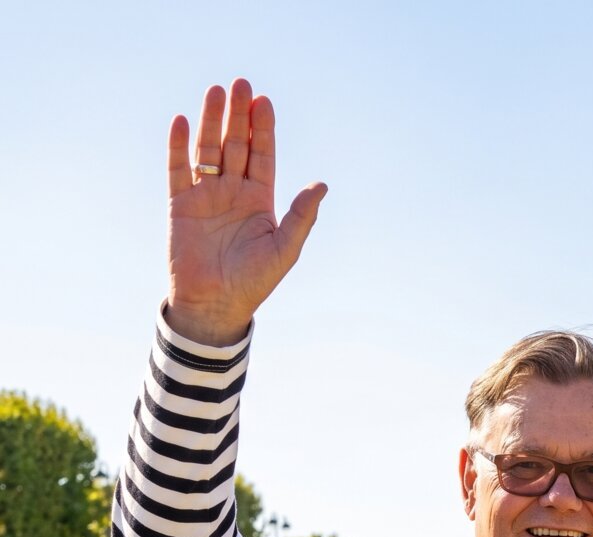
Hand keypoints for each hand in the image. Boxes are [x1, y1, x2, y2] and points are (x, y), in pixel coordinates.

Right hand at [166, 79, 327, 344]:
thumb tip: (322, 184)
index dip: (263, 129)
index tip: (264, 102)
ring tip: (215, 91)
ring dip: (211, 121)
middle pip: (236, 144)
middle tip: (241, 83)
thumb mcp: (285, 249)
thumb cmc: (254, 281)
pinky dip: (178, 146)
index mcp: (260, 201)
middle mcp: (233, 193)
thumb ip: (302, 216)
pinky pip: (178, 169)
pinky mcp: (180, 204)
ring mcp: (206, 196)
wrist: (216, 304)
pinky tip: (180, 122)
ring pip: (208, 149)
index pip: (262, 156)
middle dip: (238, 115)